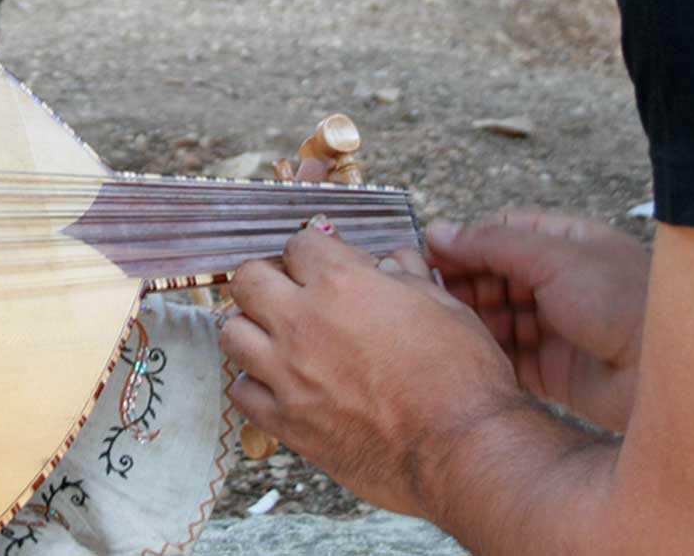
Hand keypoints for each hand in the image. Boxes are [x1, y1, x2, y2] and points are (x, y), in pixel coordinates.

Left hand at [221, 225, 524, 516]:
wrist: (461, 450)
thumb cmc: (461, 378)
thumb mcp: (442, 304)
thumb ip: (405, 276)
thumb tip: (391, 262)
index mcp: (343, 283)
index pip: (298, 243)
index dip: (314, 253)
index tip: (325, 267)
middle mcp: (304, 321)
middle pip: (248, 279)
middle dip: (268, 280)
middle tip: (290, 295)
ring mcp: (288, 372)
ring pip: (231, 331)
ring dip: (252, 329)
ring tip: (278, 339)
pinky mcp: (285, 420)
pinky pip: (240, 390)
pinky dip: (254, 383)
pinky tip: (279, 384)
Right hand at [427, 210, 649, 430]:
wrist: (666, 373)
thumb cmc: (623, 302)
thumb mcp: (554, 257)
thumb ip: (493, 243)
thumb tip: (439, 230)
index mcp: (564, 243)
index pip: (500, 234)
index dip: (463, 243)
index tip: (425, 254)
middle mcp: (557, 283)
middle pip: (493, 276)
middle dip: (462, 282)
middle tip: (426, 291)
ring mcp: (554, 327)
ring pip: (496, 317)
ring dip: (470, 317)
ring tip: (440, 320)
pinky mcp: (552, 370)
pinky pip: (507, 357)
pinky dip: (485, 352)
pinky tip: (463, 350)